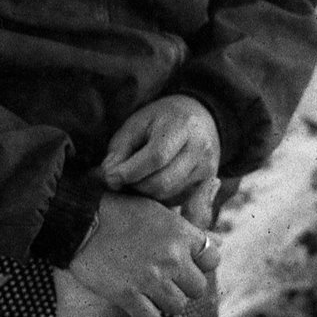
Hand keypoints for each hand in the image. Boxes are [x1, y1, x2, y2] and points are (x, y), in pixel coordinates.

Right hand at [69, 190, 221, 316]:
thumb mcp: (158, 210)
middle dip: (184, 286)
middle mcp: (171, 258)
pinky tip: (137, 302)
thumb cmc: (118, 211)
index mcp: (181, 233)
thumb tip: (217, 242)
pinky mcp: (128, 296)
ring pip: (177, 307)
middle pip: (198, 288)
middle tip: (167, 280)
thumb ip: (188, 229)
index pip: (213, 259)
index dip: (201, 264)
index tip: (187, 264)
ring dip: (166, 301)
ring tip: (152, 291)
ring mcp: (151, 279)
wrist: (80, 220)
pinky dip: (146, 314)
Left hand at [102, 97, 219, 225]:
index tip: (111, 176)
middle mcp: (200, 148)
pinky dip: (159, 196)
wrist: (200, 117)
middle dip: (136, 185)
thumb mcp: (136, 124)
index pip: (156, 157)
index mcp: (182, 126)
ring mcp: (207, 168)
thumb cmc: (161, 120)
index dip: (130, 171)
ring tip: (136, 180)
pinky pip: (177, 199)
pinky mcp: (207, 183)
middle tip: (122, 180)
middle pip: (163, 182)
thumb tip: (109, 178)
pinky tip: (152, 182)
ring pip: (168, 194)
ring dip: (146, 193)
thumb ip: (120, 150)